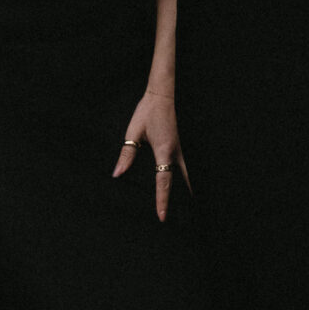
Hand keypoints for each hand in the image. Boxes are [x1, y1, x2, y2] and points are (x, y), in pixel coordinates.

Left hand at [116, 88, 185, 220]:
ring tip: (190, 200)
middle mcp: (177, 151)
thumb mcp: (133, 132)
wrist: (163, 93)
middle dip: (184, 197)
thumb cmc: (148, 111)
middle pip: (183, 180)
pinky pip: (186, 162)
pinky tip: (185, 178)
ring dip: (188, 185)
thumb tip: (118, 173)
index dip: (162, 200)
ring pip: (188, 171)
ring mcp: (182, 146)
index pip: (163, 181)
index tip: (162, 216)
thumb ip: (127, 153)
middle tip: (185, 214)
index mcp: (164, 150)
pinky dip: (186, 173)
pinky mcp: (182, 142)